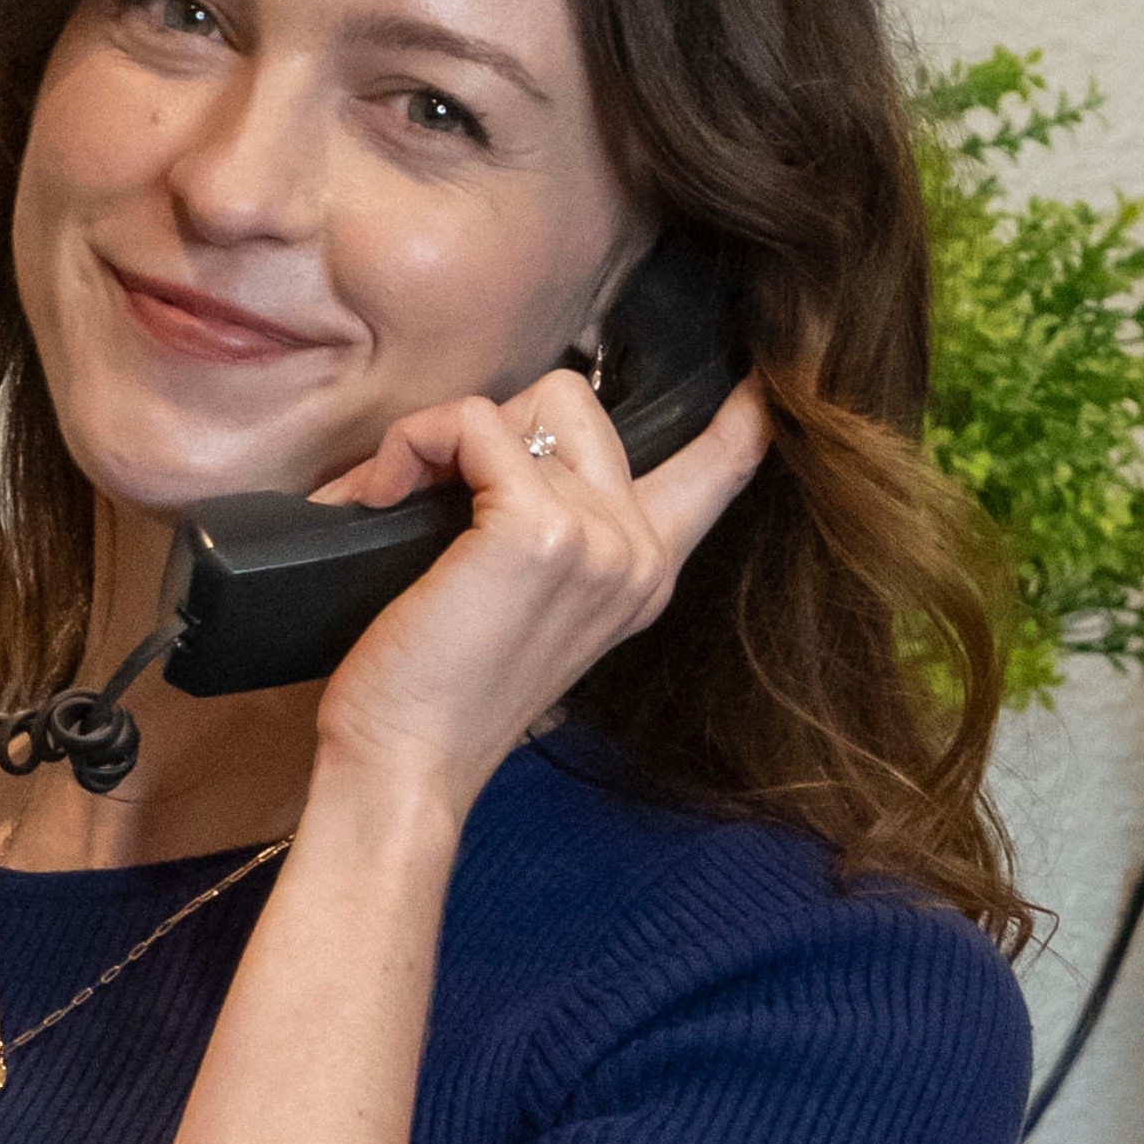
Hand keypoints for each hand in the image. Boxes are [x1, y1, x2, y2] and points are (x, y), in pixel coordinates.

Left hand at [304, 369, 771, 803]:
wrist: (403, 762)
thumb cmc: (432, 684)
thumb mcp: (517, 597)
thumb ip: (543, 523)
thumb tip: (485, 435)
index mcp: (643, 570)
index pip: (723, 467)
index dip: (740, 414)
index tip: (760, 381)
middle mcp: (636, 552)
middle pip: (574, 401)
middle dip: (488, 427)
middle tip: (432, 493)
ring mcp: (600, 539)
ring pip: (524, 404)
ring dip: (442, 438)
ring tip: (400, 502)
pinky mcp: (540, 529)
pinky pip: (471, 421)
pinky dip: (412, 443)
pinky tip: (382, 497)